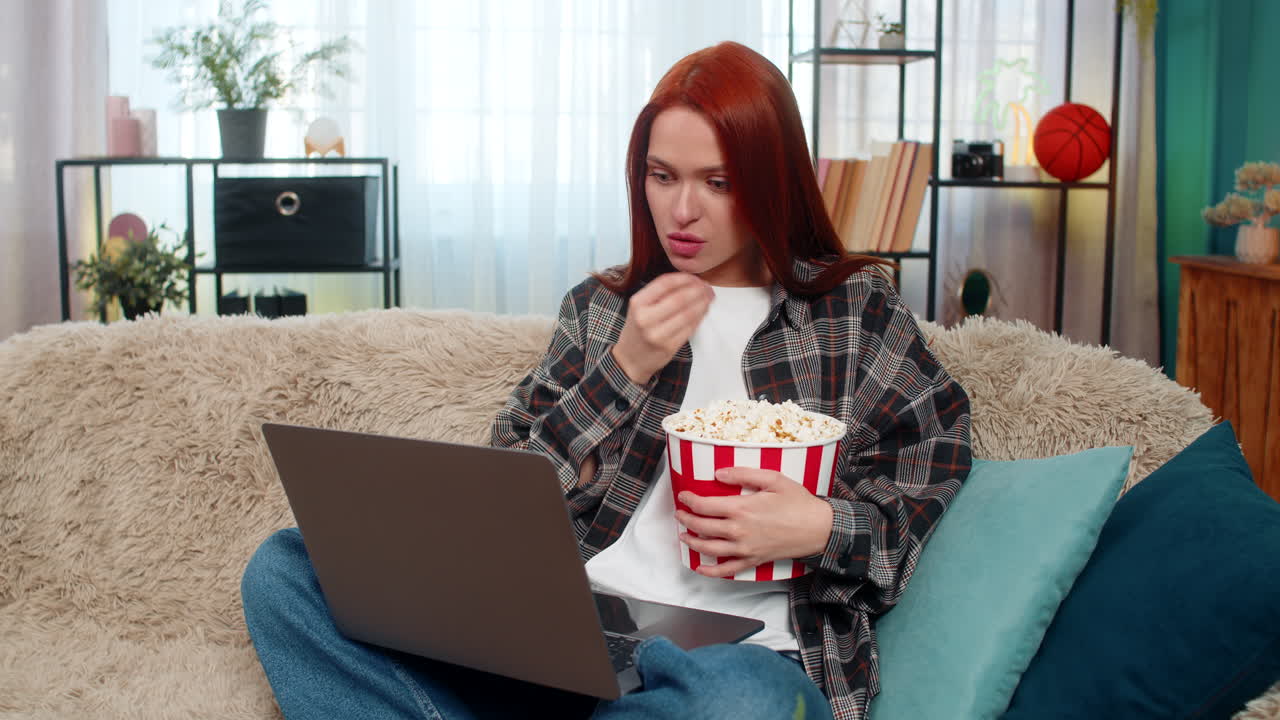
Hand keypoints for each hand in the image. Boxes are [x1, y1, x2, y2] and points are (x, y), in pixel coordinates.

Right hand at [611, 272, 713, 383]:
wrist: (631, 358)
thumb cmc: (638, 328)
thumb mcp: (640, 307)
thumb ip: (659, 293)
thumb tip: (690, 281)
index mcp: (638, 303)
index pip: (665, 283)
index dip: (685, 278)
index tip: (695, 278)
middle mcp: (645, 318)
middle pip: (679, 298)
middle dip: (698, 291)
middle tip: (708, 288)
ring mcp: (657, 334)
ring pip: (688, 313)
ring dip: (703, 303)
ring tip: (709, 297)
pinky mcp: (669, 347)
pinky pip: (690, 328)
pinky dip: (700, 317)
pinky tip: (703, 311)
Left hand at [674, 468, 833, 578]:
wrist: (818, 528)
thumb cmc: (798, 503)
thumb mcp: (773, 479)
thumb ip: (743, 474)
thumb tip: (719, 473)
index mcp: (742, 508)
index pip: (705, 505)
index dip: (690, 500)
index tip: (684, 496)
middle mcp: (739, 531)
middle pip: (702, 527)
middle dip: (686, 519)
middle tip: (680, 513)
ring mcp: (745, 548)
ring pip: (709, 548)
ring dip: (692, 542)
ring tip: (684, 536)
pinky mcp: (752, 560)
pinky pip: (727, 570)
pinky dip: (711, 571)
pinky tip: (700, 567)